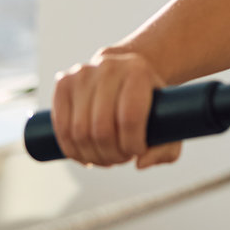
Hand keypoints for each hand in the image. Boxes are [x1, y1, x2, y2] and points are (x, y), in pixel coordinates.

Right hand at [51, 48, 183, 169]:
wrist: (126, 74)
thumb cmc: (149, 102)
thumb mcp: (169, 122)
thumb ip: (167, 149)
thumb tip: (140, 163)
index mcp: (138, 71)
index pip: (130, 117)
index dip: (132, 144)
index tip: (137, 151)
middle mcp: (109, 67)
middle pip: (102, 129)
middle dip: (112, 154)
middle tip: (121, 157)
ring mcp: (82, 73)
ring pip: (79, 132)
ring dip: (92, 155)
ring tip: (106, 157)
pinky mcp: (63, 82)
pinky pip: (61, 127)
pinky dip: (71, 150)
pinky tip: (85, 155)